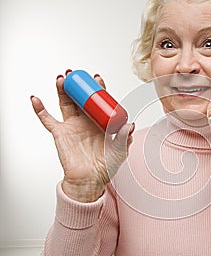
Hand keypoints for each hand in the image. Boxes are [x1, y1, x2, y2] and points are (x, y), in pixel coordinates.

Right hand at [31, 71, 133, 201]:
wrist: (89, 181)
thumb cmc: (105, 167)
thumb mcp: (120, 151)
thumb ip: (124, 137)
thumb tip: (130, 124)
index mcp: (100, 122)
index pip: (99, 101)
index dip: (98, 89)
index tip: (98, 79)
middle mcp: (85, 120)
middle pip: (80, 98)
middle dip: (78, 85)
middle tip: (77, 74)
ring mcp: (71, 125)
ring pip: (65, 103)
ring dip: (62, 89)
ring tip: (62, 78)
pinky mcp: (59, 133)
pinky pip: (47, 119)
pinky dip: (39, 109)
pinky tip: (35, 98)